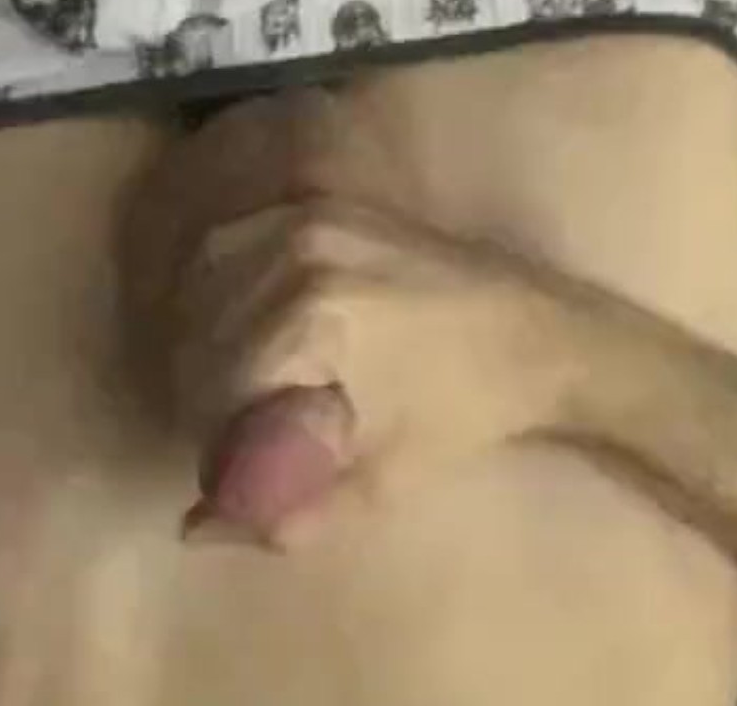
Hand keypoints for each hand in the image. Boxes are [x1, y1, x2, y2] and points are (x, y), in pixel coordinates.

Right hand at [159, 198, 577, 548]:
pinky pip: (230, 245)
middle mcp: (296, 252)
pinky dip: (218, 287)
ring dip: (203, 337)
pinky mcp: (318, 204)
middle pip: (200, 332)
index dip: (213, 436)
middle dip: (203, 390)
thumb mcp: (383, 476)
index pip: (212, 382)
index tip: (234, 465)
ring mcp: (305, 216)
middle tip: (234, 429)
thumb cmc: (466, 411)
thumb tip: (195, 532)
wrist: (541, 335)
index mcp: (313, 316)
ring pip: (202, 284)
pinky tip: (240, 324)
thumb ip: (289, 507)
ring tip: (235, 380)